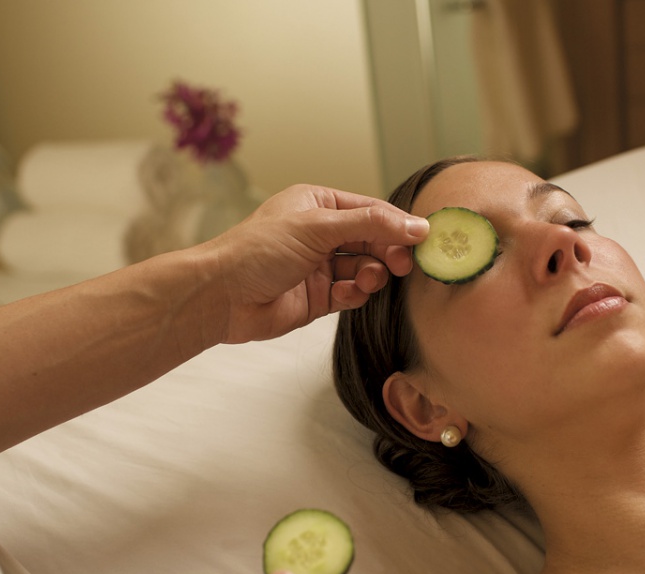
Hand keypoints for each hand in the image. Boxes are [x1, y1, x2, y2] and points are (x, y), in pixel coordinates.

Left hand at [203, 184, 428, 343]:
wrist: (222, 296)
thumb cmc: (257, 250)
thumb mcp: (317, 227)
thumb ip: (370, 225)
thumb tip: (416, 225)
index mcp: (318, 205)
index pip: (370, 210)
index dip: (397, 224)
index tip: (422, 239)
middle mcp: (320, 233)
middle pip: (372, 240)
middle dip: (388, 252)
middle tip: (403, 265)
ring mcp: (320, 266)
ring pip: (365, 268)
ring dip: (371, 274)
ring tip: (366, 280)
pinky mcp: (318, 297)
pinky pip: (351, 294)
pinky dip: (355, 294)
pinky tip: (348, 294)